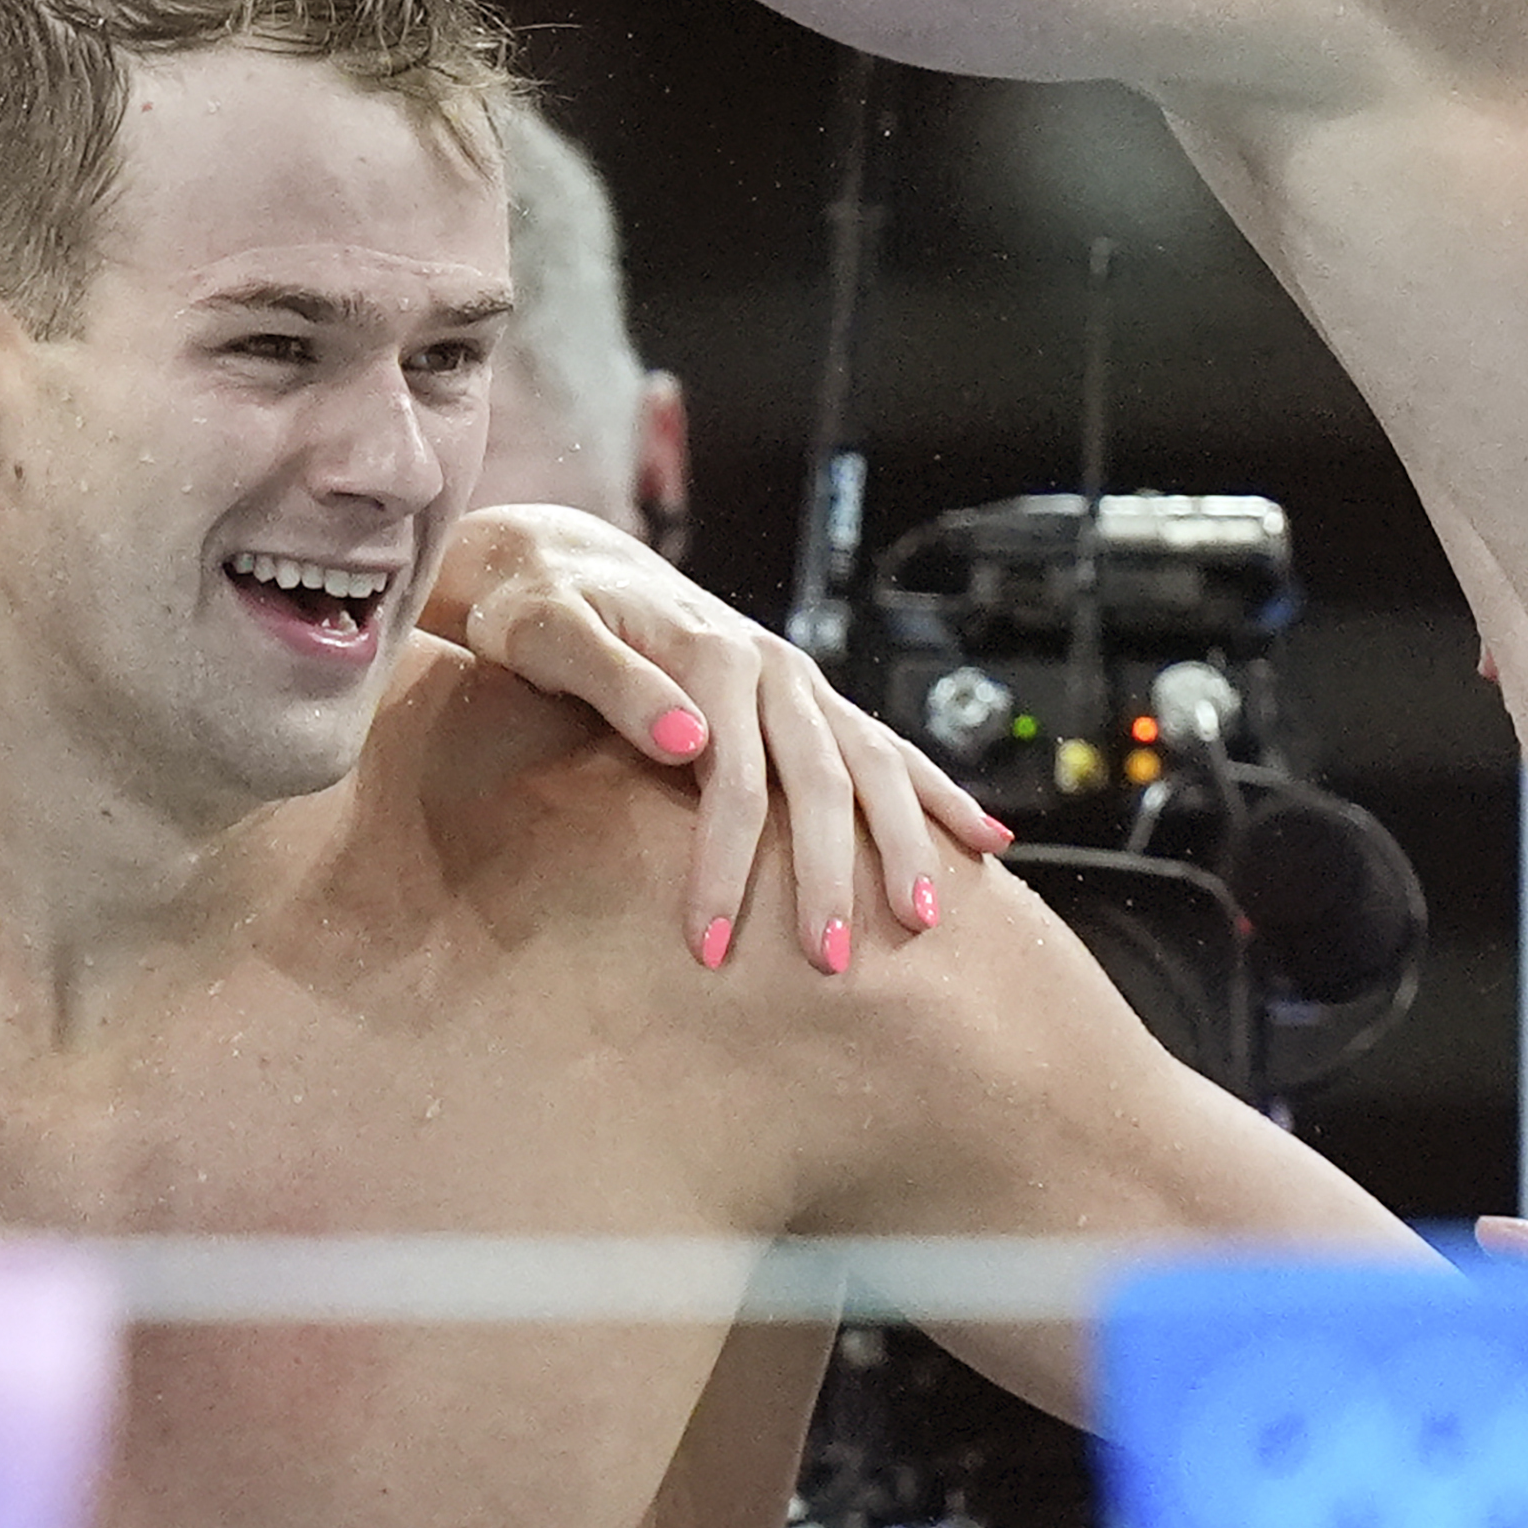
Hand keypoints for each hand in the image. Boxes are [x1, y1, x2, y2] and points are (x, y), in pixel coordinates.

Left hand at [428, 506, 1008, 971]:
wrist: (561, 562)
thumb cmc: (541, 609)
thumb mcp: (552, 635)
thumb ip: (618, 684)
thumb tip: (688, 741)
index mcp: (712, 655)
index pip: (733, 782)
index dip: (726, 867)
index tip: (709, 947)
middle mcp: (771, 667)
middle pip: (819, 781)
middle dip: (830, 876)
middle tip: (827, 965)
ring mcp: (798, 683)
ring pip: (872, 765)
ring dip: (901, 843)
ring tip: (923, 920)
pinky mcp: (807, 700)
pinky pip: (890, 749)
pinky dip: (938, 795)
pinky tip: (987, 843)